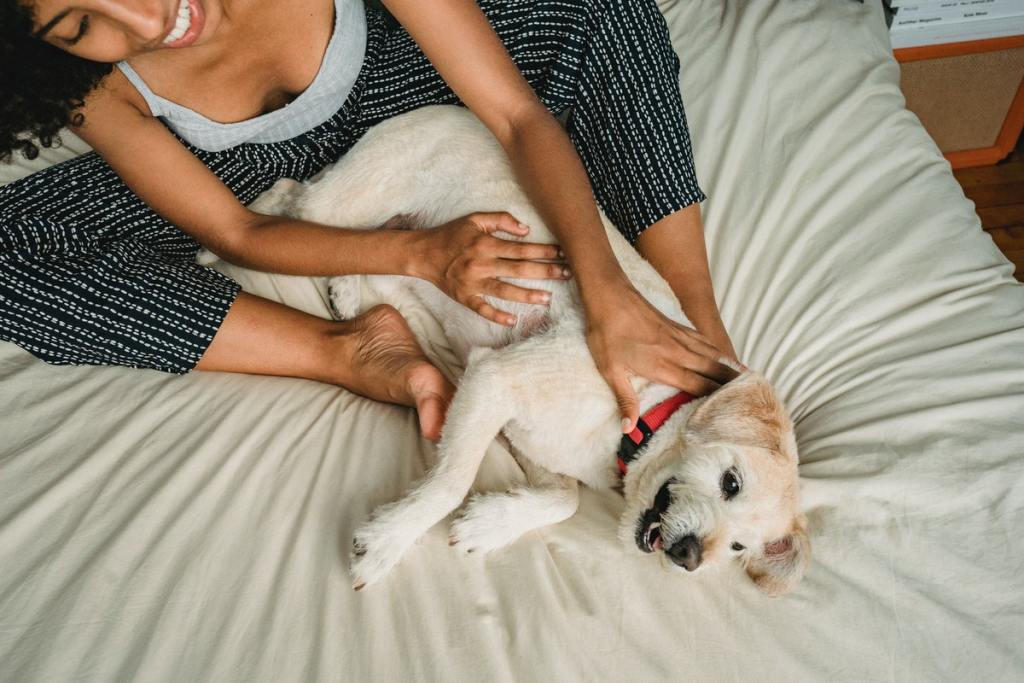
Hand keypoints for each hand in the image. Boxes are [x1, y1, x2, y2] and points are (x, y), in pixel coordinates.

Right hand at [416, 212, 569, 325]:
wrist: (423, 254)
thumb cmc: (452, 235)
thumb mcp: (475, 219)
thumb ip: (501, 220)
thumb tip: (526, 229)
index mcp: (485, 243)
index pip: (521, 248)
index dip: (544, 251)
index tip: (563, 254)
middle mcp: (481, 263)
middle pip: (519, 269)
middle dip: (545, 271)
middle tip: (567, 275)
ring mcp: (473, 283)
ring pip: (504, 290)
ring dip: (527, 295)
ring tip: (547, 298)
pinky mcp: (465, 297)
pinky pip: (482, 309)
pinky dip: (497, 316)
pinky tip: (513, 320)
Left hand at [583, 275, 739, 432]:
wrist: (609, 295)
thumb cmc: (606, 334)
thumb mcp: (610, 370)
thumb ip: (625, 400)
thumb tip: (628, 428)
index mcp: (663, 366)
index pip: (698, 386)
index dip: (716, 398)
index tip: (732, 410)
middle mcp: (677, 351)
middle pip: (713, 370)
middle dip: (732, 384)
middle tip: (752, 396)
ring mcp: (679, 336)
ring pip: (712, 354)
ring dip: (729, 367)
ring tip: (746, 379)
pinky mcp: (676, 325)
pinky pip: (704, 340)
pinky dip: (717, 350)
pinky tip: (723, 354)